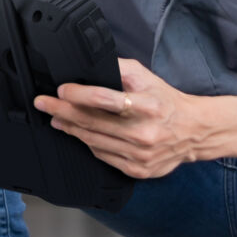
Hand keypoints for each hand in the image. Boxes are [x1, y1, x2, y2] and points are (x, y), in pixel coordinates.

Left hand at [33, 60, 220, 179]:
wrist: (194, 131)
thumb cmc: (165, 100)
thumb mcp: (147, 77)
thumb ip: (119, 69)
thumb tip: (88, 67)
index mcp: (147, 105)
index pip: (105, 99)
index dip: (79, 95)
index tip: (61, 90)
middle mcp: (143, 132)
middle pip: (93, 122)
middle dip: (62, 111)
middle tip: (43, 103)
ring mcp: (140, 155)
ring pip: (93, 141)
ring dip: (69, 128)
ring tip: (55, 117)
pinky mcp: (138, 169)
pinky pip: (102, 156)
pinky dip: (87, 143)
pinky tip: (77, 133)